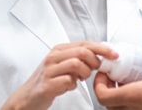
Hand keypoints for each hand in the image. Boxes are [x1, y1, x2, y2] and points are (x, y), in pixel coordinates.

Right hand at [1, 42, 116, 109]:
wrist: (27, 98)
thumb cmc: (48, 81)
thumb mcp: (63, 65)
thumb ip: (78, 58)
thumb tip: (100, 56)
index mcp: (59, 50)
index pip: (85, 43)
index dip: (102, 48)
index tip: (114, 54)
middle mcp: (53, 57)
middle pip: (83, 52)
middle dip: (95, 61)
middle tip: (96, 69)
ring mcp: (49, 70)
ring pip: (77, 64)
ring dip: (84, 73)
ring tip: (80, 79)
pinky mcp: (47, 84)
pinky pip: (68, 81)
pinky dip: (73, 85)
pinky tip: (69, 86)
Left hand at [94, 50, 141, 109]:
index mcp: (135, 96)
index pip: (102, 96)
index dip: (98, 84)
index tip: (103, 74)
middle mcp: (135, 109)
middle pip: (108, 104)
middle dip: (108, 88)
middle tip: (113, 77)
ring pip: (121, 108)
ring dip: (120, 94)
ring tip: (128, 81)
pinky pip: (134, 109)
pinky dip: (132, 100)